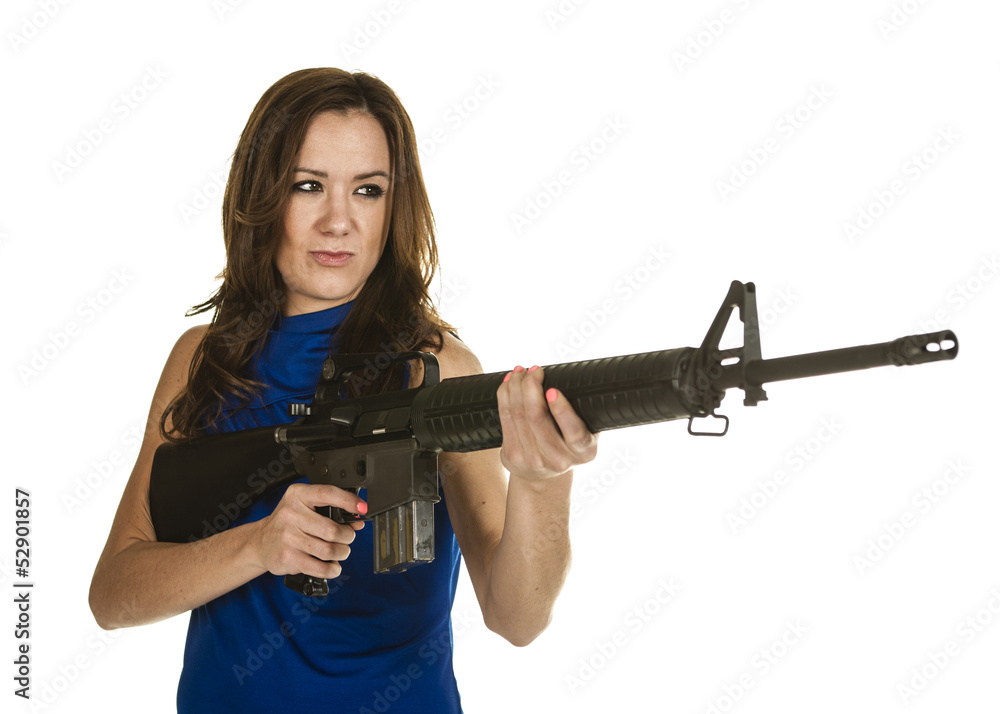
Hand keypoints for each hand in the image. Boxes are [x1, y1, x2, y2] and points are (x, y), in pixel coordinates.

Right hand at [248, 483, 366, 579]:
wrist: (260, 542)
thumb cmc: (288, 523)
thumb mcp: (306, 507)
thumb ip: (331, 511)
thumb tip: (357, 521)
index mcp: (298, 495)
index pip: (328, 493)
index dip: (349, 501)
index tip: (362, 509)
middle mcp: (291, 514)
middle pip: (333, 530)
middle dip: (347, 537)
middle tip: (346, 539)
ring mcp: (287, 537)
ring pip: (329, 550)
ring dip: (341, 553)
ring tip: (340, 551)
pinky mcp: (287, 557)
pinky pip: (319, 567)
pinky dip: (331, 569)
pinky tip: (332, 566)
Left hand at [496, 365, 597, 481]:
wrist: (544, 474)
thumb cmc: (567, 442)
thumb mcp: (584, 432)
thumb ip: (581, 413)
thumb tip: (567, 377)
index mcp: (584, 452)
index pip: (574, 432)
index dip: (562, 410)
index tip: (552, 390)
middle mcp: (560, 459)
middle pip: (537, 418)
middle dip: (531, 386)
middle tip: (534, 370)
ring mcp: (534, 460)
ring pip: (518, 415)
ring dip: (516, 386)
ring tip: (520, 372)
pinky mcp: (513, 456)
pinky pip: (505, 418)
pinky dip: (504, 395)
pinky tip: (508, 384)